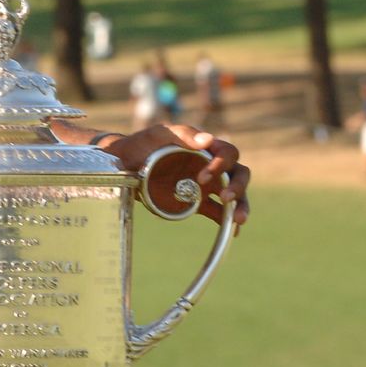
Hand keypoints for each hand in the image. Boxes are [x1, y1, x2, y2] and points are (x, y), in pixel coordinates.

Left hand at [100, 124, 250, 227]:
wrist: (124, 163)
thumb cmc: (143, 143)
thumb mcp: (159, 134)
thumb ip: (182, 134)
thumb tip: (208, 139)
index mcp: (206, 147)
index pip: (228, 153)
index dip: (222, 164)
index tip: (202, 177)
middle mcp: (212, 166)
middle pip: (239, 174)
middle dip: (238, 186)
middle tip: (225, 197)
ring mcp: (207, 186)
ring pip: (235, 195)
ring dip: (240, 206)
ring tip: (238, 220)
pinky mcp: (198, 202)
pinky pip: (220, 212)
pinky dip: (228, 222)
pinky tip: (232, 232)